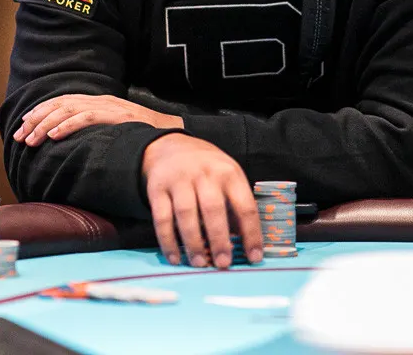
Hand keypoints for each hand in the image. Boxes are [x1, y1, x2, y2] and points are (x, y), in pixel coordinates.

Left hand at [13, 94, 183, 144]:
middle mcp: (100, 100)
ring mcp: (108, 106)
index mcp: (98, 101)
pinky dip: (67, 125)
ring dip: (46, 125)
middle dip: (36, 120)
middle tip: (19, 137)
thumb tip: (69, 143)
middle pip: (59, 104)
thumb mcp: (114, 129)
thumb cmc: (142, 136)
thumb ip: (94, 130)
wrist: (171, 133)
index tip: (22, 128)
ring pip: (68, 110)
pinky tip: (53, 137)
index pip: (61, 102)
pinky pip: (86, 117)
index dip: (39, 113)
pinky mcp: (116, 115)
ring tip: (31, 139)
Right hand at [141, 134, 261, 269]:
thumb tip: (246, 245)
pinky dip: (168, 240)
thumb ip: (236, 206)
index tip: (254, 257)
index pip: (245, 206)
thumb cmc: (208, 171)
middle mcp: (205, 174)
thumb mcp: (228, 178)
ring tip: (200, 263)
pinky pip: (161, 218)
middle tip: (223, 264)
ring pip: (186, 214)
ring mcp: (179, 179)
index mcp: (230, 173)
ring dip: (193, 242)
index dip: (251, 234)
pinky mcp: (157, 188)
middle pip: (213, 209)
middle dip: (219, 239)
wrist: (171, 147)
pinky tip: (175, 258)